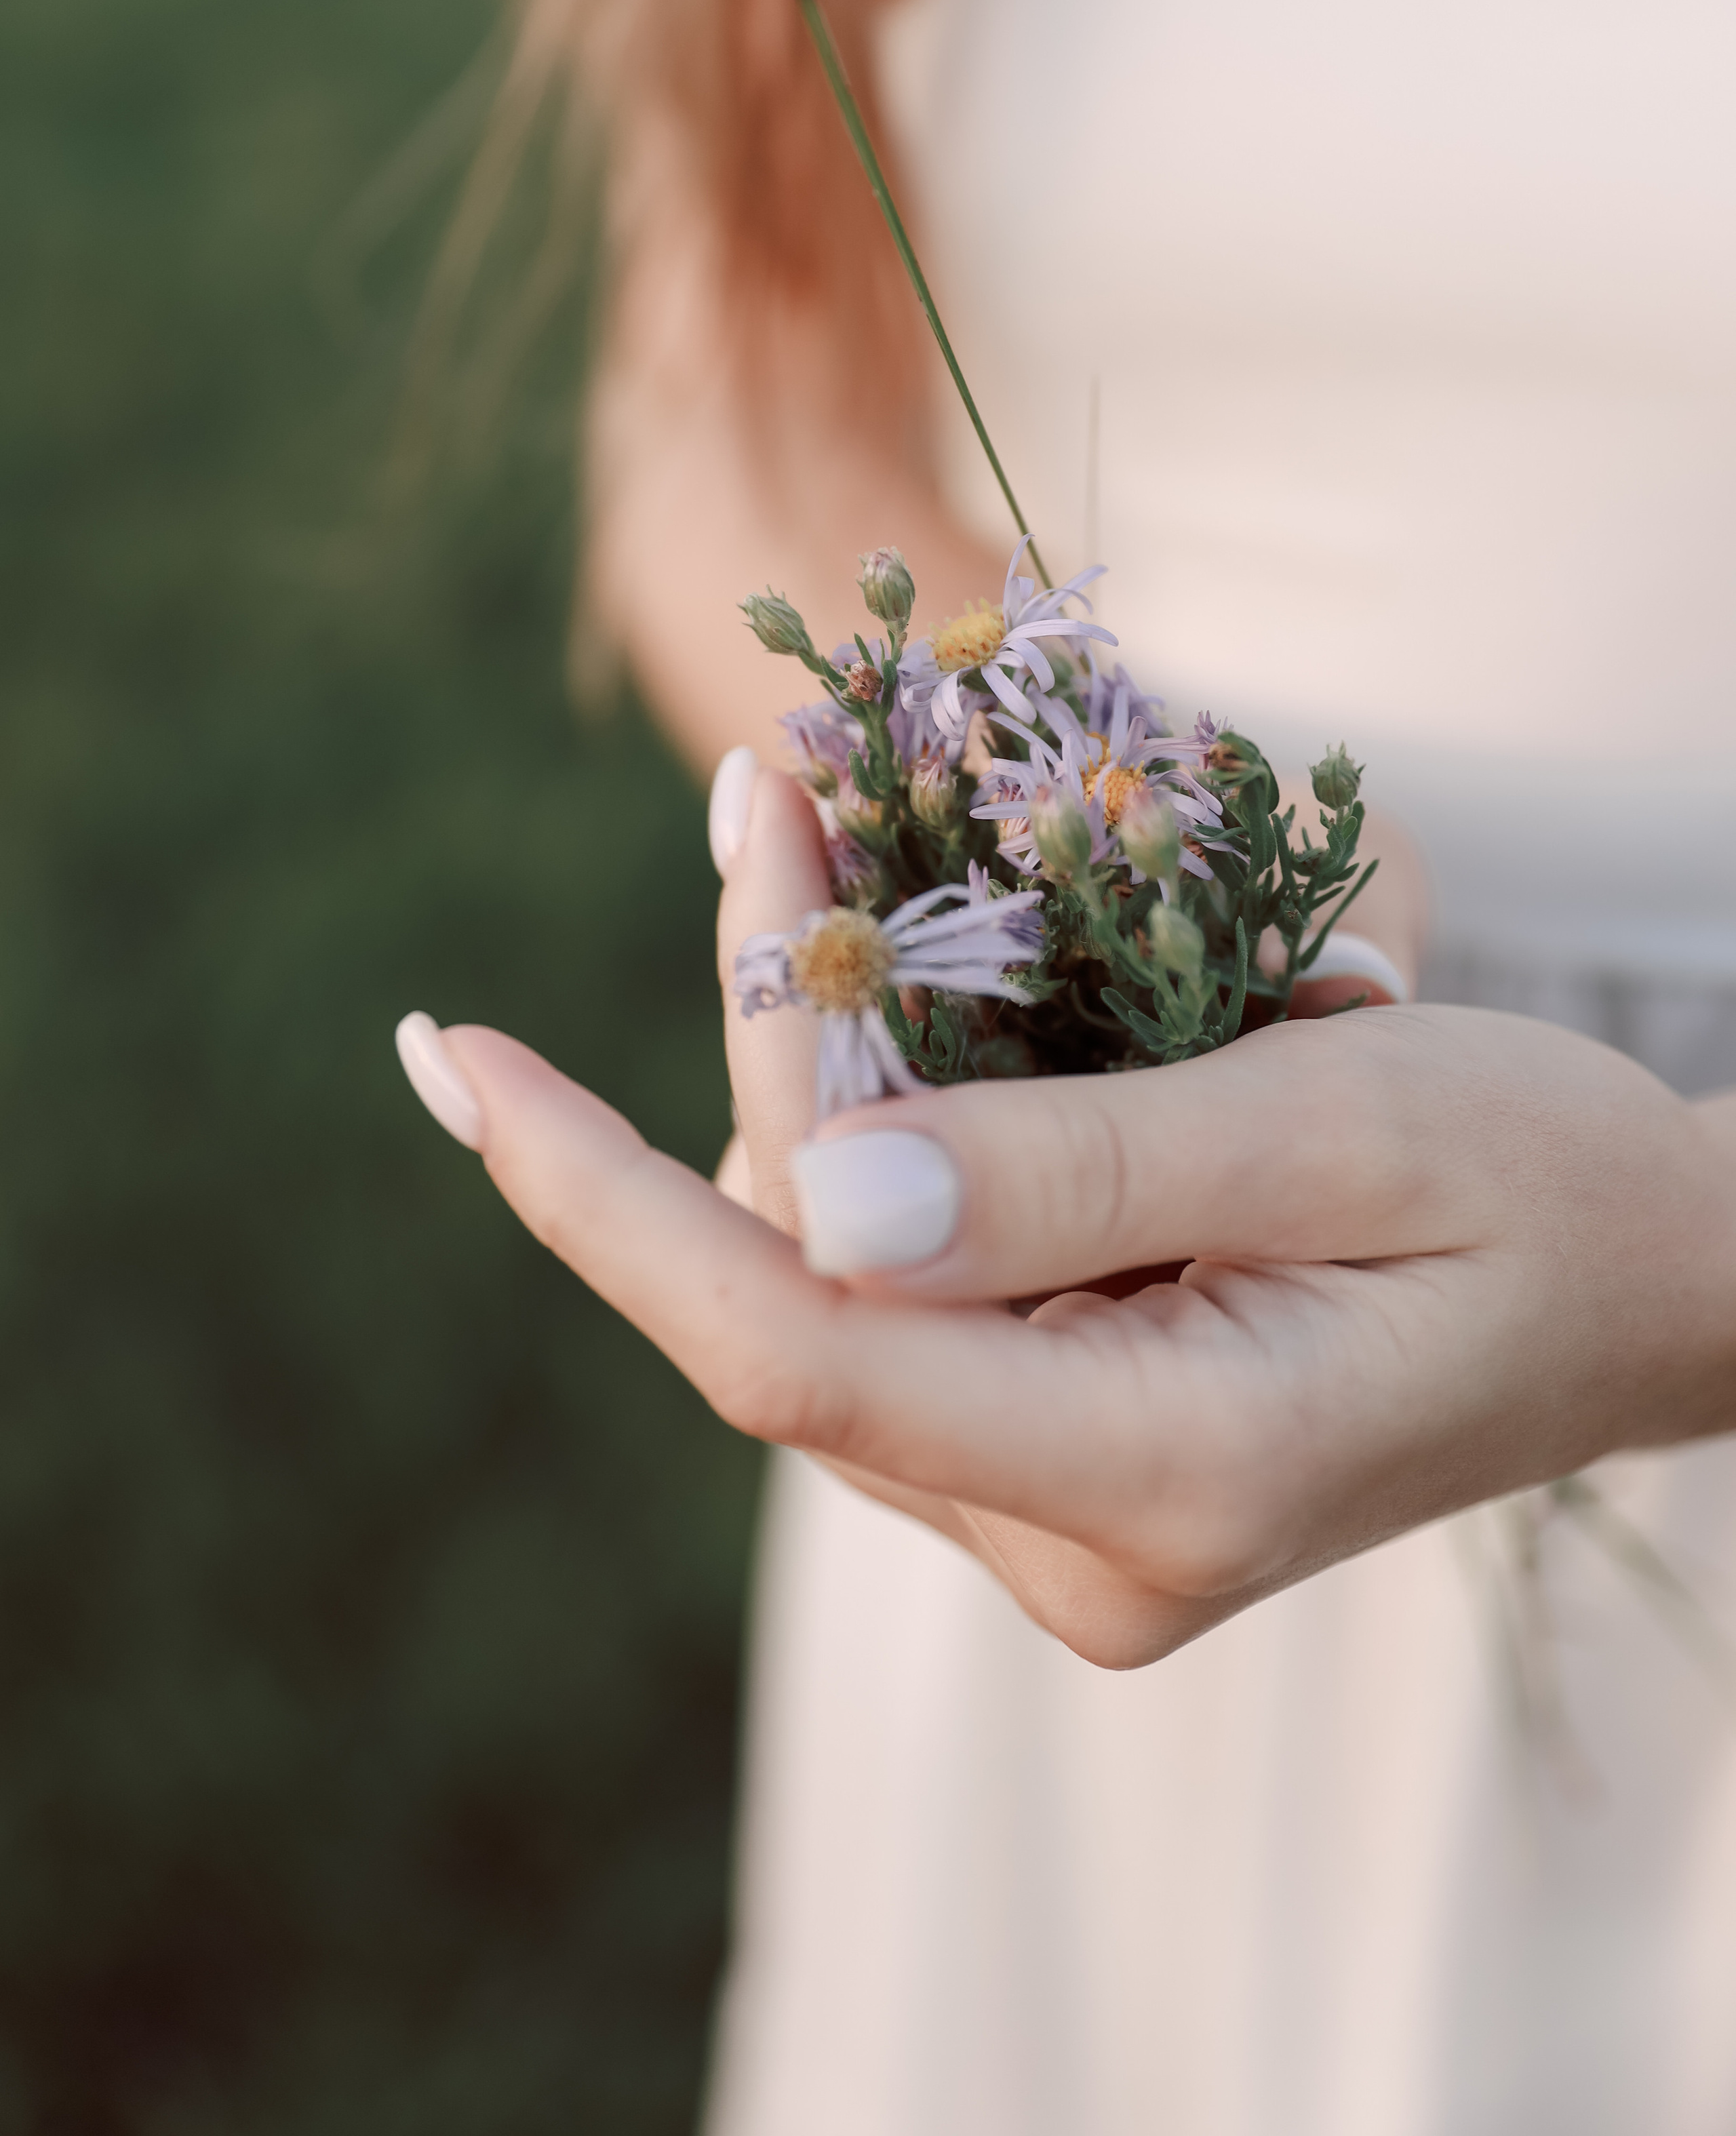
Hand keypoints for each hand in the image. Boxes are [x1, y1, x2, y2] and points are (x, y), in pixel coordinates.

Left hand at [403, 773, 1735, 1668]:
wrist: (1655, 1283)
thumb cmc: (1538, 1178)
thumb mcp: (1340, 1119)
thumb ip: (1081, 1170)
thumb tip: (812, 1197)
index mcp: (1159, 1476)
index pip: (797, 1357)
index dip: (603, 1202)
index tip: (458, 1058)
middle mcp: (1075, 1545)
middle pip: (806, 1286)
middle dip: (762, 1037)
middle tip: (751, 796)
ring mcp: (1058, 1522)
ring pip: (835, 1281)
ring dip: (811, 1065)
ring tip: (801, 843)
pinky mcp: (1057, 1461)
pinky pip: (898, 1291)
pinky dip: (873, 1130)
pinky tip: (871, 988)